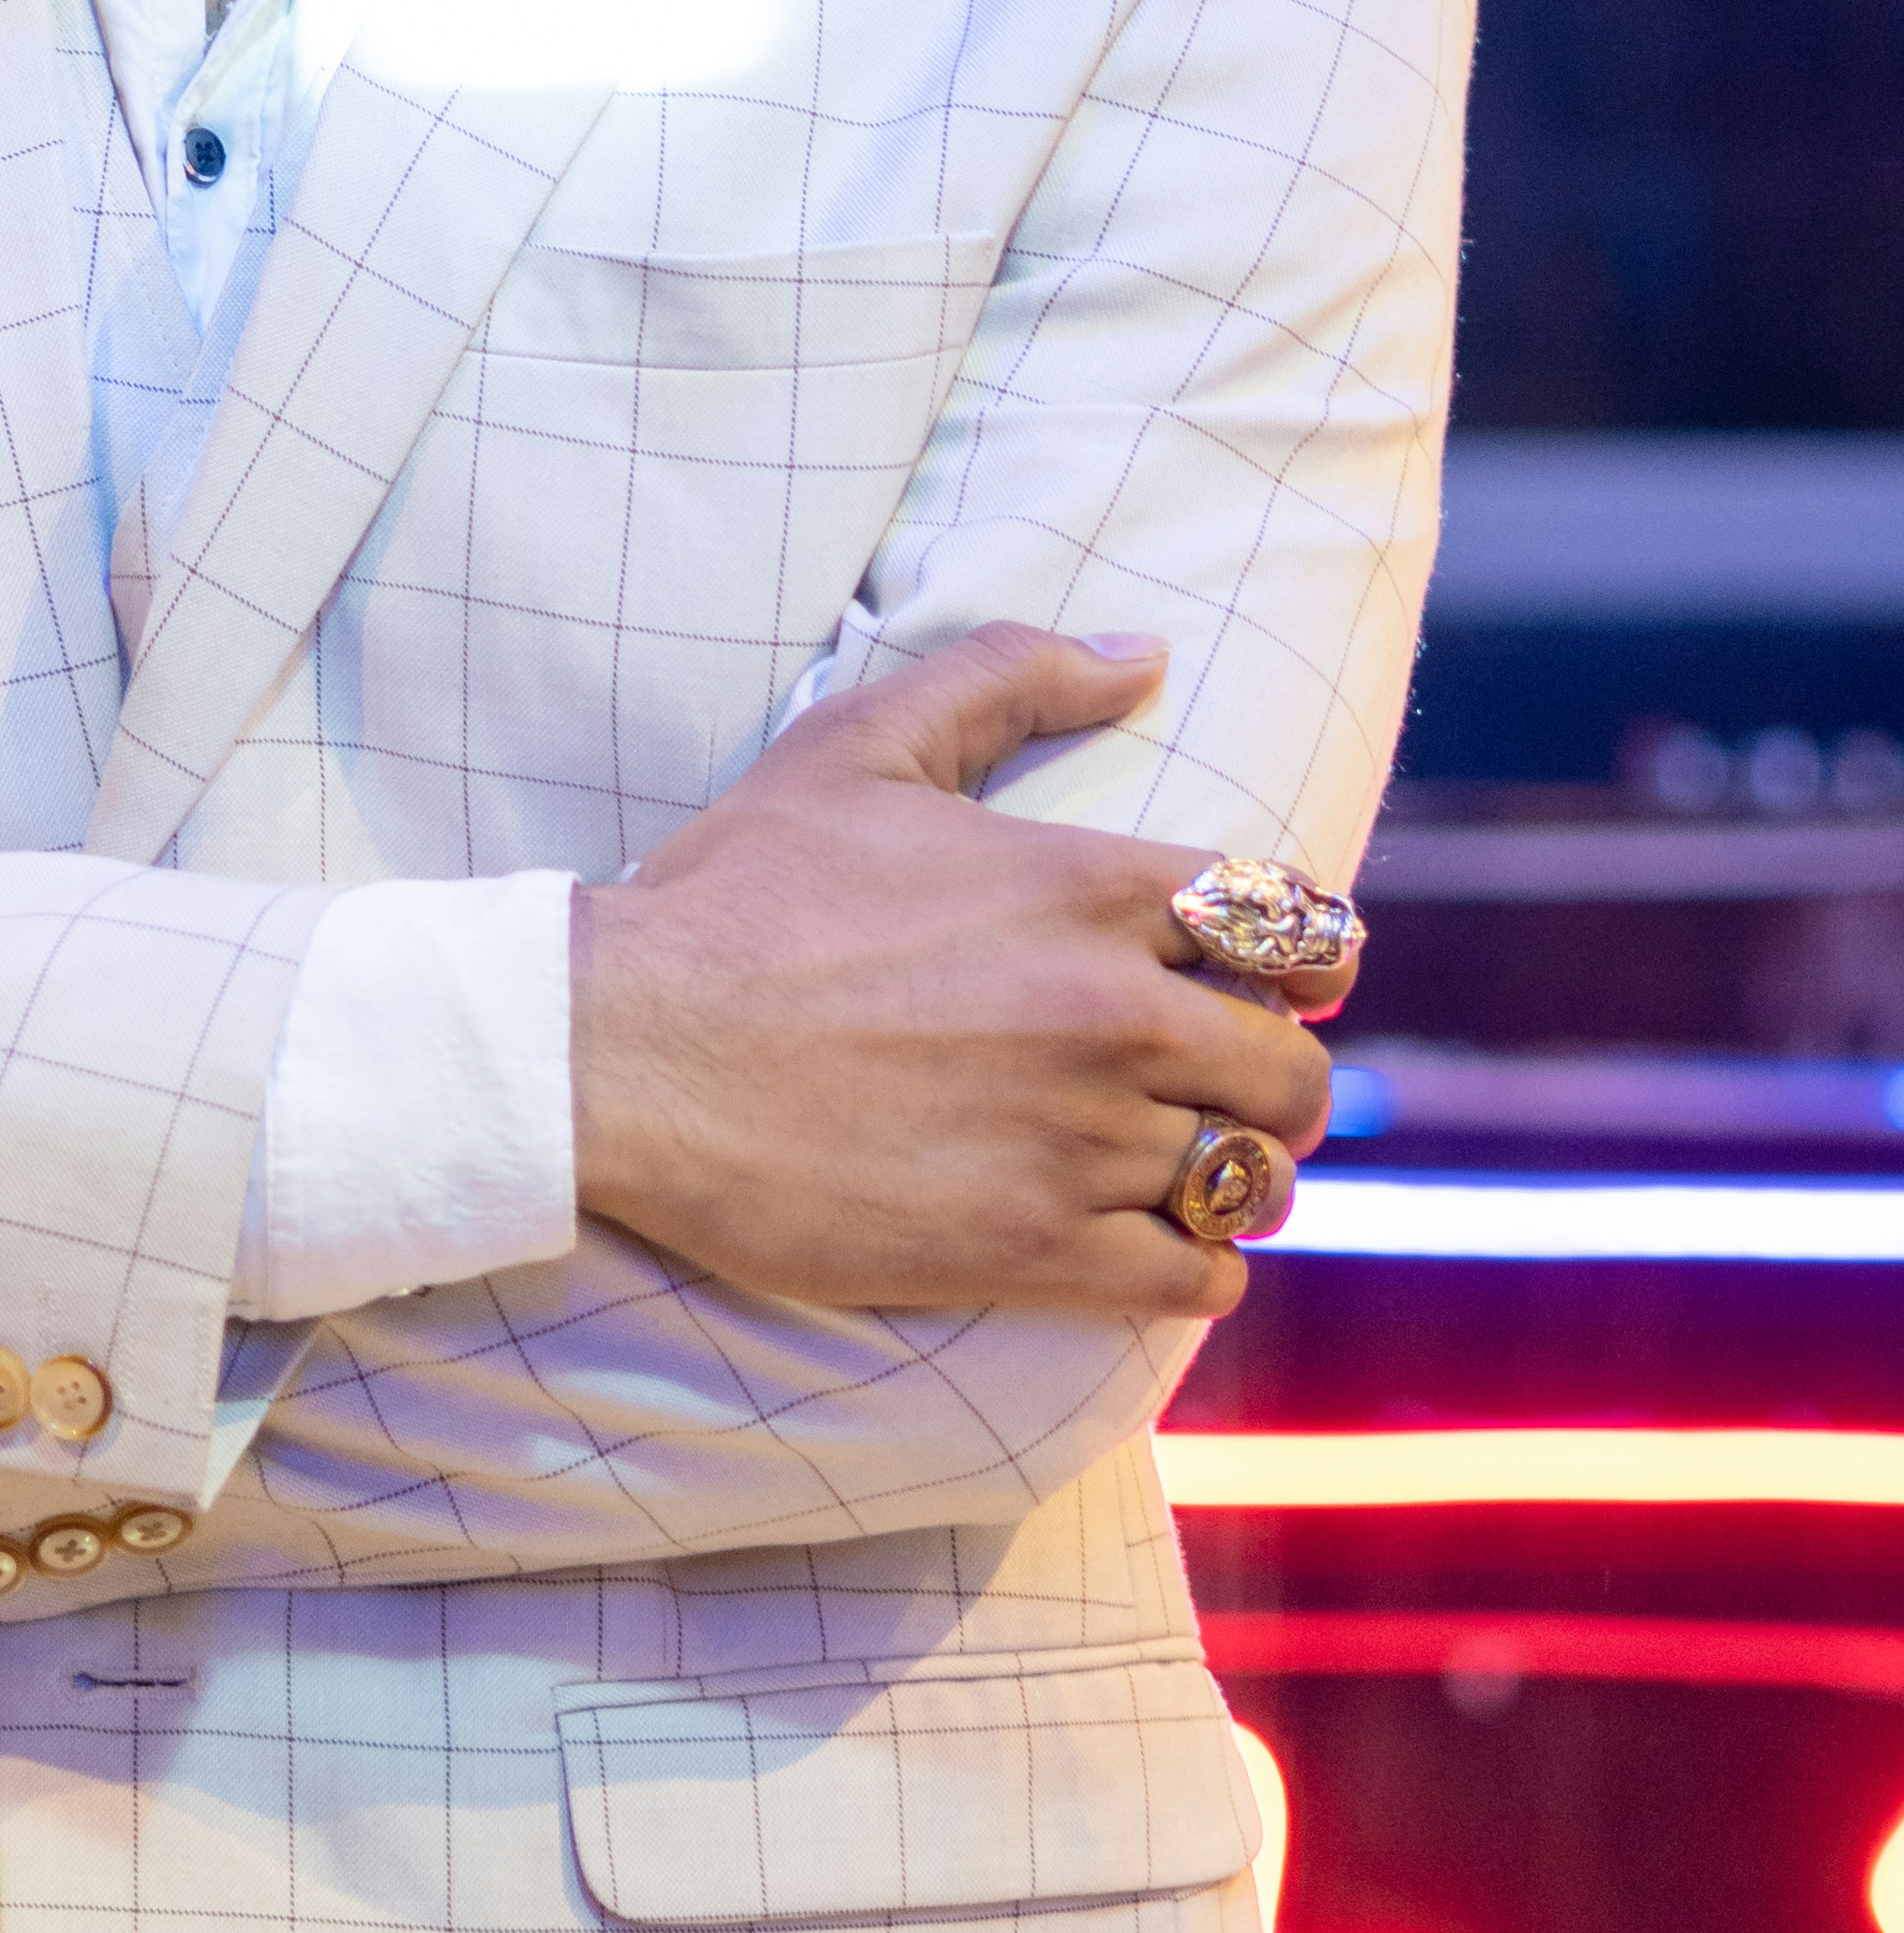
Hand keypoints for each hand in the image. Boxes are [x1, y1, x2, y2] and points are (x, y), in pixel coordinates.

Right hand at [571, 623, 1353, 1325]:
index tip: (1274, 975)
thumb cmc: (738, 891)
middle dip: (1280, 1073)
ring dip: (1242, 1171)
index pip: (1293, 925)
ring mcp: (1079, 1140)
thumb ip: (1009, 676)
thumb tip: (1143, 654)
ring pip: (1256, 1176)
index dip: (1302, 954)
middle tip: (1228, 1080)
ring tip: (1194, 1163)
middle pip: (1298, 1067)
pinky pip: (1196, 1278)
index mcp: (1087, 886)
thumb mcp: (863, 742)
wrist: (630, 1049)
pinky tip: (1160, 1242)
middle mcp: (1111, 1013)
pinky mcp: (1036, 1249)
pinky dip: (1201, 1264)